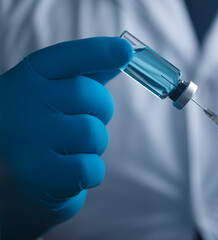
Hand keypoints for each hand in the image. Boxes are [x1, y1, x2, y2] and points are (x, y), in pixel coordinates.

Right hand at [0, 37, 132, 238]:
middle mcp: (22, 103)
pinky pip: (92, 168)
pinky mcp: (39, 174)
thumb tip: (123, 52)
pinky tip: (67, 173)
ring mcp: (28, 139)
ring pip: (94, 134)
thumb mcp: (53, 95)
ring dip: (93, 146)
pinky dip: (90, 173)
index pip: (68, 57)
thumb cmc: (40, 130)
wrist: (8, 180)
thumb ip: (86, 73)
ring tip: (68, 150)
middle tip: (82, 121)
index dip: (99, 53)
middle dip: (101, 111)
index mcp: (27, 78)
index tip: (126, 51)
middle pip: (91, 96)